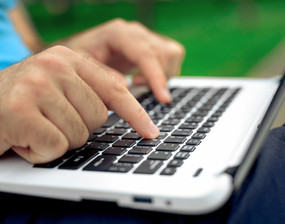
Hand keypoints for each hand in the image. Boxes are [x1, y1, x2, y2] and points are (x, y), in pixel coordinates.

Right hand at [0, 46, 158, 163]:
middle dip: (77, 128)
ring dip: (58, 141)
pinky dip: (41, 152)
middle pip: (98, 117)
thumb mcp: (57, 87)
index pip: (114, 88)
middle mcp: (53, 65)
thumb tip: (127, 93)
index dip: (135, 113)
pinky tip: (23, 140)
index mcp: (67, 57)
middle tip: (49, 121)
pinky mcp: (19, 110)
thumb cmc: (22, 103)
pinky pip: (56, 146)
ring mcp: (36, 85)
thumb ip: (88, 88)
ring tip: (35, 129)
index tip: (151, 132)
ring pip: (79, 134)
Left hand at [60, 19, 184, 102]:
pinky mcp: (152, 45)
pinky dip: (164, 73)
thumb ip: (102, 75)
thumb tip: (126, 86)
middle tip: (136, 86)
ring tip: (138, 82)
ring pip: (172, 55)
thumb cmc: (80, 58)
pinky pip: (172, 57)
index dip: (156, 77)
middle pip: (164, 54)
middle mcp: (135, 32)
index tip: (163, 99)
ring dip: (162, 75)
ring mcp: (145, 37)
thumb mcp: (80, 67)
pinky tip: (144, 77)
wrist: (82, 50)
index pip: (146, 54)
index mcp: (117, 33)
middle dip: (158, 78)